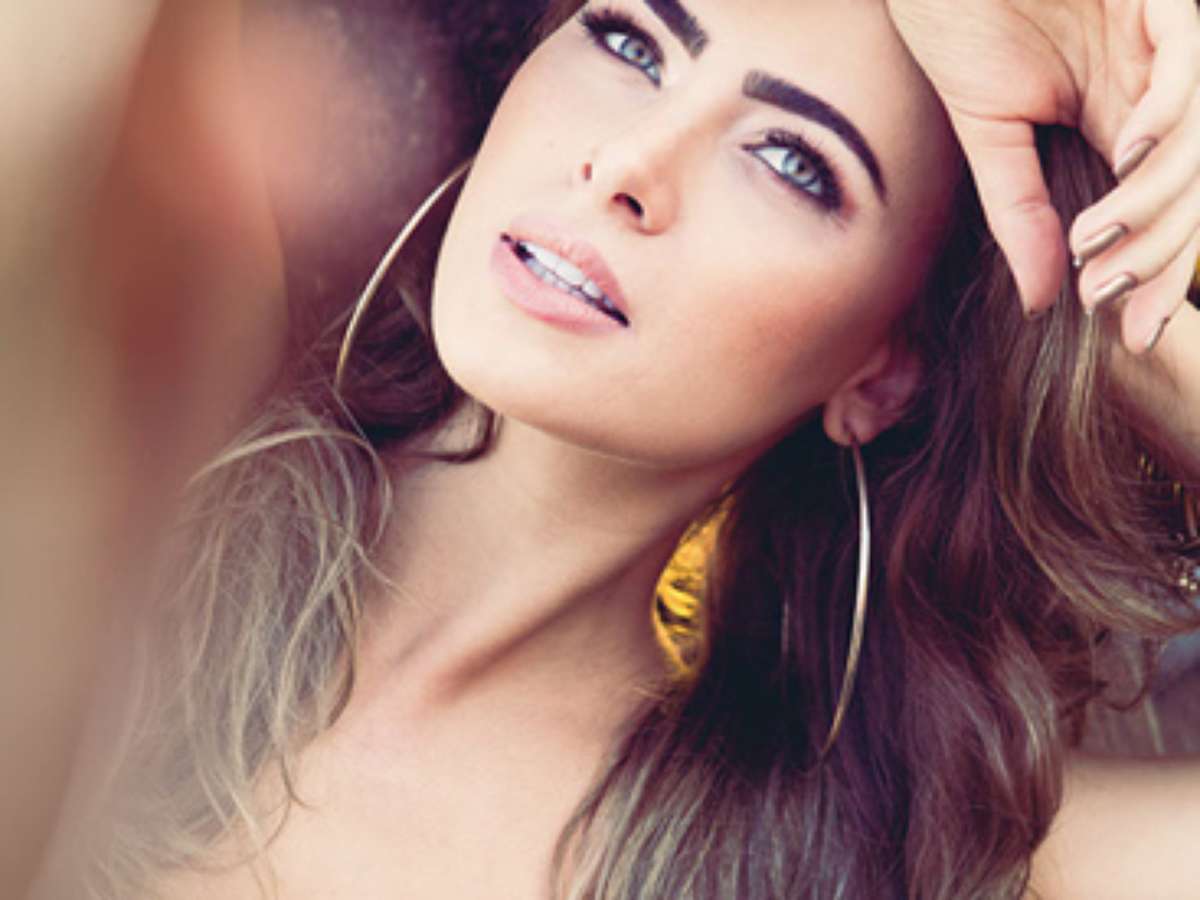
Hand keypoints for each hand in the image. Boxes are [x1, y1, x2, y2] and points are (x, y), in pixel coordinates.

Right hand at [886, 0, 1199, 353]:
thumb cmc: (958, 22)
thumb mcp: (988, 133)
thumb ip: (1019, 210)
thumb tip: (1042, 296)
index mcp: (1119, 116)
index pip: (1156, 204)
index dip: (1149, 268)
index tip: (1123, 330)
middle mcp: (1154, 83)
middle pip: (1191, 184)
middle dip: (1162, 256)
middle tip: (1122, 308)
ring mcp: (1164, 39)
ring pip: (1197, 137)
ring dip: (1155, 202)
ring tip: (1103, 247)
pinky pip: (1187, 65)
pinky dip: (1165, 116)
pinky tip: (1124, 155)